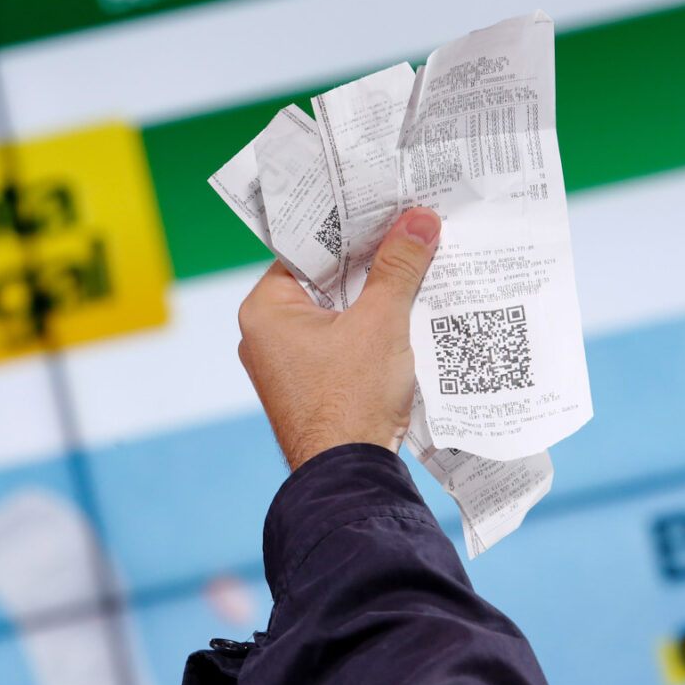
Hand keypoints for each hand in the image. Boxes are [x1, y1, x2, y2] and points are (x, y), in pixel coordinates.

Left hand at [237, 207, 440, 469]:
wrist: (349, 476)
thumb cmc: (351, 400)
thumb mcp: (381, 322)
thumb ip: (399, 267)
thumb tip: (419, 220)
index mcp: (264, 309)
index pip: (305, 250)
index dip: (346, 229)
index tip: (383, 208)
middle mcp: (264, 333)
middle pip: (321, 280)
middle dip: (366, 263)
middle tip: (407, 230)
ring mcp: (283, 363)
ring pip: (333, 312)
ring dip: (370, 297)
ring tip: (414, 265)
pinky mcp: (307, 385)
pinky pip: (337, 342)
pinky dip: (366, 329)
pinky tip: (404, 314)